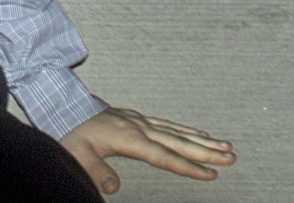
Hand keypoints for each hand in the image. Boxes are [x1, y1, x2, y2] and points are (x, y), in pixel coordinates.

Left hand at [57, 106, 234, 192]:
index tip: (210, 174)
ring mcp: (139, 120)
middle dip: (206, 151)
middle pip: (178, 141)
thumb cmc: (70, 134)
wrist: (62, 106)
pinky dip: (186, 129)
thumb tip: (113, 188)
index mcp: (128, 138)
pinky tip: (199, 133)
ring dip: (202, 140)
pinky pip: (168, 124)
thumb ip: (96, 172)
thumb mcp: (77, 155)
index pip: (163, 156)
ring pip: (177, 131)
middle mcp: (138, 127)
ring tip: (225, 146)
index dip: (187, 167)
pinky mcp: (137, 118)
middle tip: (231, 157)